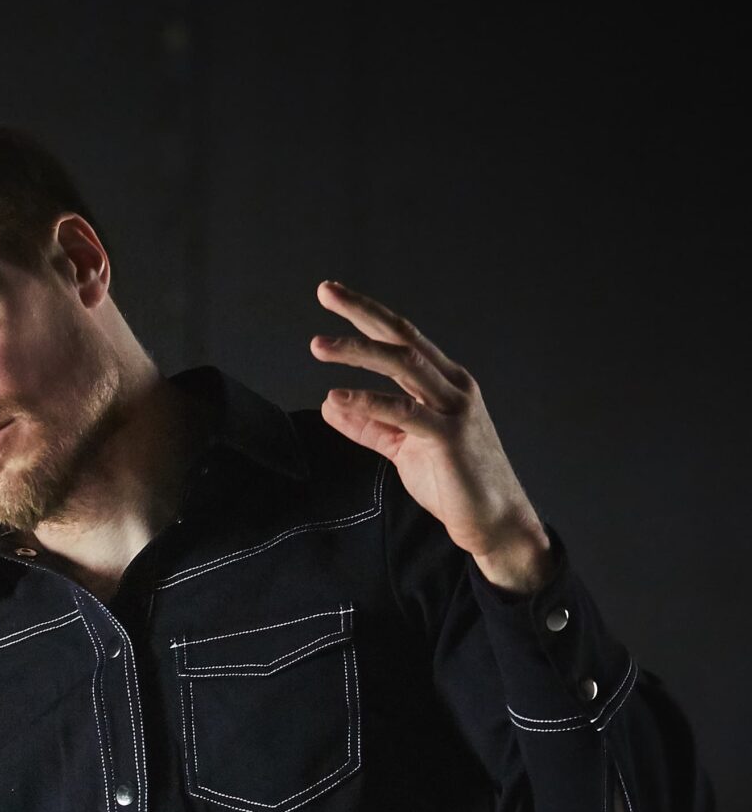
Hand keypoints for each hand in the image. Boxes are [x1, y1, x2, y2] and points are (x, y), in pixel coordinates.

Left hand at [310, 280, 552, 592]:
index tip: (332, 293)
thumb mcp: (401, 446)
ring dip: (359, 351)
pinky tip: (338, 397)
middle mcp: (451, 386)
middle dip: (363, 312)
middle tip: (326, 292)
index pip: (401, 337)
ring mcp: (453, 409)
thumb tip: (331, 403)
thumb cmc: (452, 480)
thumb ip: (369, 424)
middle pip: (403, 338)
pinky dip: (369, 402)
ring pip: (404, 365)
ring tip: (319, 345)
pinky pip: (404, 412)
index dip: (367, 313)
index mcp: (442, 382)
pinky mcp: (448, 437)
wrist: (491, 520)